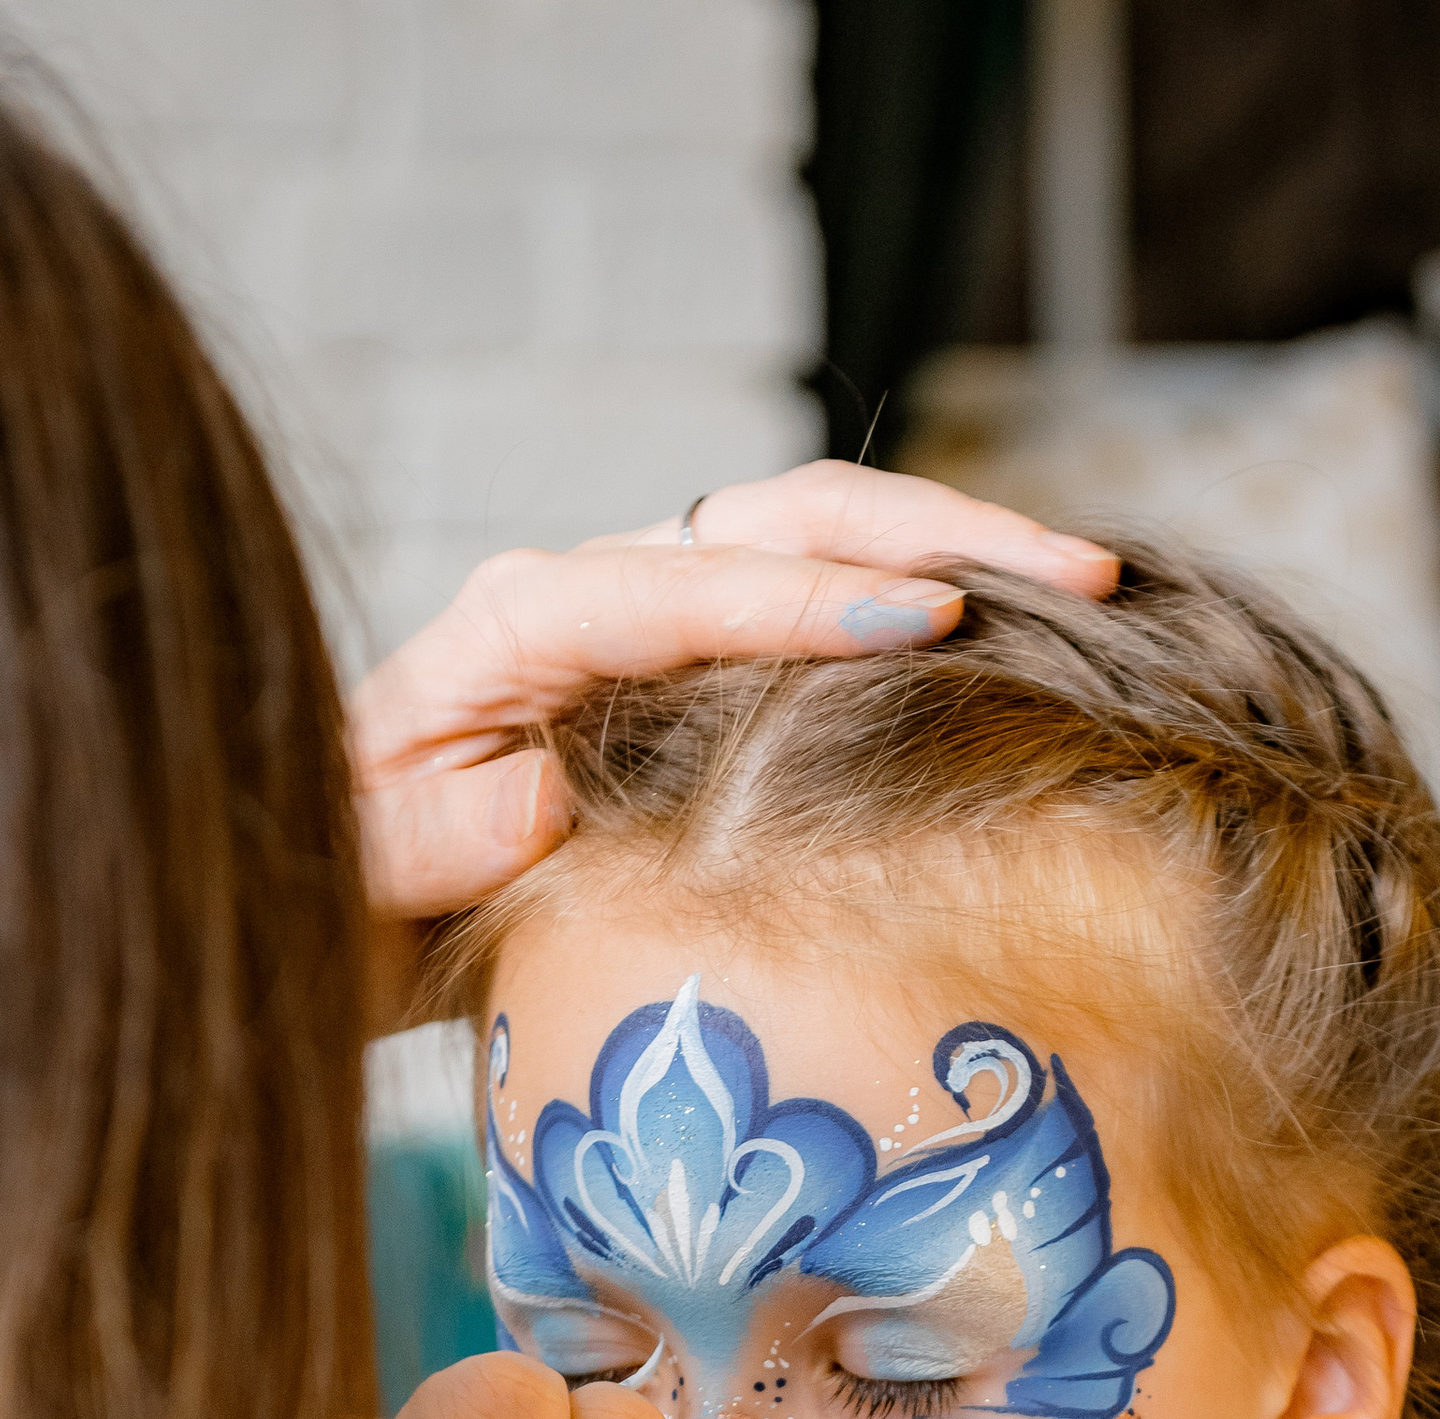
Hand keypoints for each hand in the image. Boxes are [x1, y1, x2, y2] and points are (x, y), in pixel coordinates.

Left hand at [355, 465, 1117, 1022]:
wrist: (346, 879)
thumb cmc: (354, 876)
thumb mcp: (373, 866)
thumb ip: (441, 832)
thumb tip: (538, 796)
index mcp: (522, 623)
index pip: (683, 587)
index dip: (808, 601)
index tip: (929, 618)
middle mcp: (600, 590)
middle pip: (783, 518)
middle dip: (934, 533)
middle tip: (1077, 572)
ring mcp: (659, 614)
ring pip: (822, 538)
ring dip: (957, 547)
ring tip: (1092, 582)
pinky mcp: (704, 659)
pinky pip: (827, 607)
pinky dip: (926, 601)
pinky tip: (1029, 633)